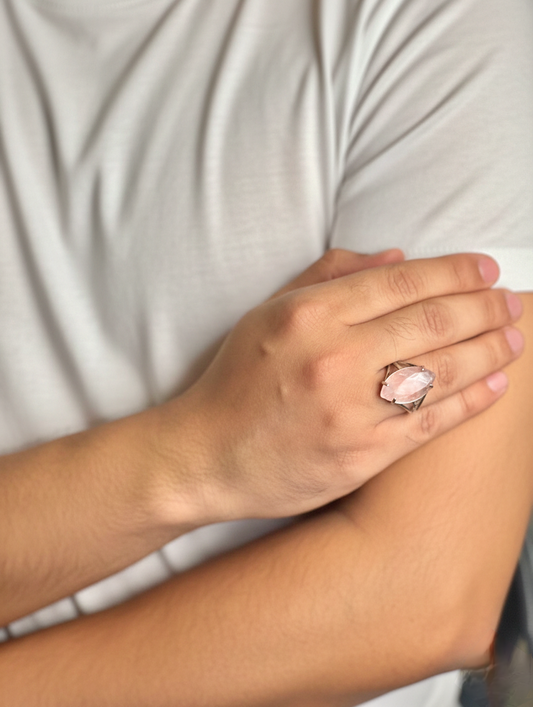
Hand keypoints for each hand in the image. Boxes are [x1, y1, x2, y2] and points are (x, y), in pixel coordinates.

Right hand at [161, 250, 523, 522]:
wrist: (207, 455)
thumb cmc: (236, 380)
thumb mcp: (267, 312)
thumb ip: (327, 277)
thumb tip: (395, 256)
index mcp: (311, 314)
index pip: (402, 281)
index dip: (454, 272)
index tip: (485, 270)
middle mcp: (335, 357)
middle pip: (432, 321)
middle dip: (485, 307)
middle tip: (512, 302)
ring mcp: (351, 409)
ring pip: (442, 370)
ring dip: (489, 349)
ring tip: (515, 338)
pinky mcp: (361, 454)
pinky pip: (430, 422)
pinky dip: (471, 400)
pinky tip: (496, 384)